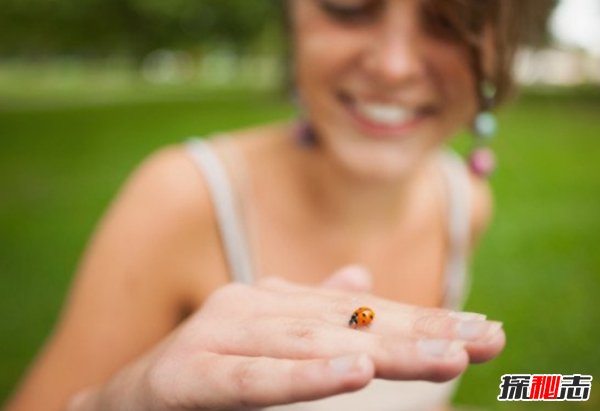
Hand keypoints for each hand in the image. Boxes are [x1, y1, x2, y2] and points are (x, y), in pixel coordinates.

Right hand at [73, 266, 504, 410]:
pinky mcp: (189, 373)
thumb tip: (360, 280)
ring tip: (445, 355)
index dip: (422, 319)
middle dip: (422, 331)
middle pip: (350, 322)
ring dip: (381, 350)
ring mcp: (221, 335)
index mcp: (276, 303)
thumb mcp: (267, 346)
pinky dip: (306, 375)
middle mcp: (254, 308)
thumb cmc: (204, 375)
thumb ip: (313, 315)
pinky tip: (355, 370)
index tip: (483, 330)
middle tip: (486, 336)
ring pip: (313, 344)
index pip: (362, 311)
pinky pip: (256, 378)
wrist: (122, 401)